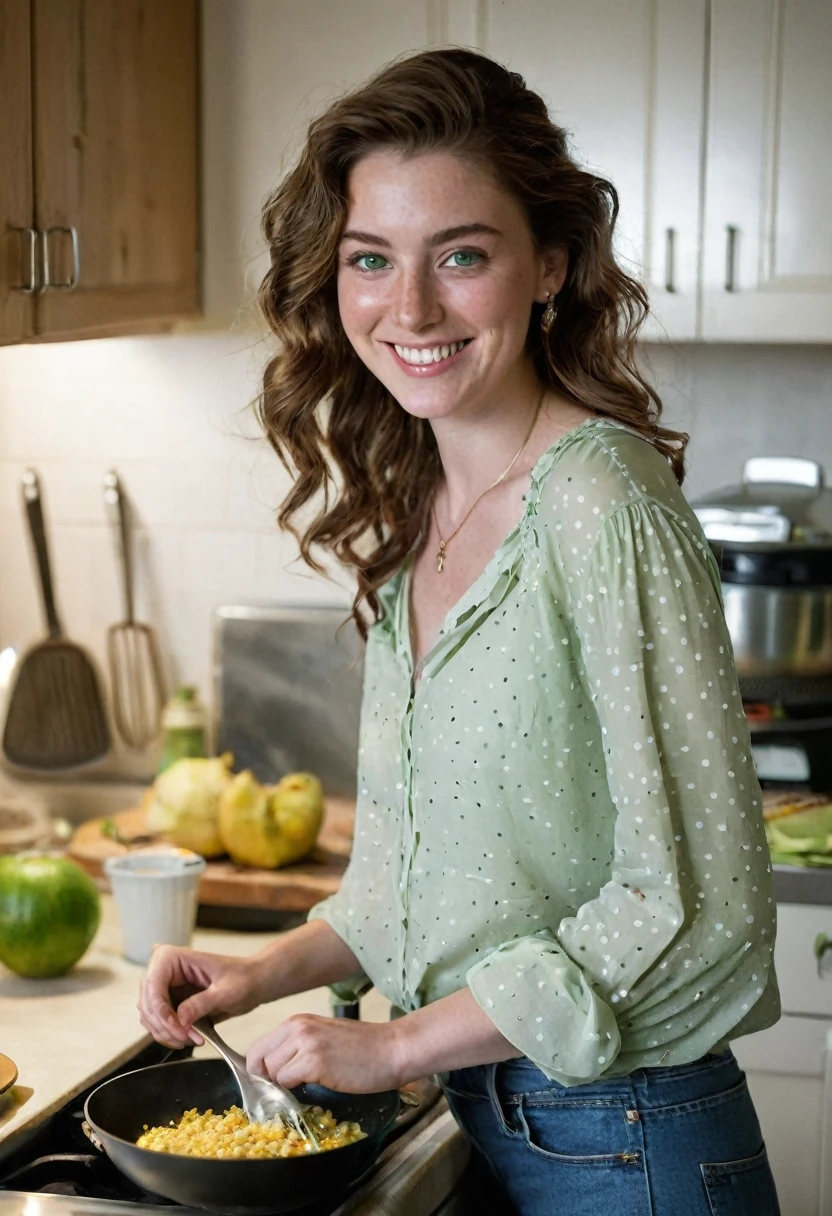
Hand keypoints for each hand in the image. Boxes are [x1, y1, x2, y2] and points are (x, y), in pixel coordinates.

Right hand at [138, 945, 266, 1048]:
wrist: (254, 983)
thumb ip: (202, 1003)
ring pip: (150, 1016)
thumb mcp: (227, 991)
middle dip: (165, 1026)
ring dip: (167, 1033)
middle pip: (148, 1003)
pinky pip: (158, 1023)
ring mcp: (164, 988)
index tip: (179, 1028)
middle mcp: (163, 970)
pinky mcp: (169, 1003)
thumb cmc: (243, 978)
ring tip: (193, 1039)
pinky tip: (190, 1038)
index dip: (161, 1010)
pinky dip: (170, 1035)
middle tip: (187, 1038)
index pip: (153, 985)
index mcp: (173, 957)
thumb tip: (180, 1019)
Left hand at [246, 1014, 405, 1093]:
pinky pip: (287, 1081)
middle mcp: (297, 1027)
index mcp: (297, 1021)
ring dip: (285, 1086)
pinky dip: (296, 1090)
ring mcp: (305, 1042)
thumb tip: (273, 1073)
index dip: (260, 1070)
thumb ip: (297, 1048)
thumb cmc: (363, 1049)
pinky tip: (317, 1086)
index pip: (257, 1048)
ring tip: (308, 1086)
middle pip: (258, 1060)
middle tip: (288, 1090)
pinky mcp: (315, 1060)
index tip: (272, 1084)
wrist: (393, 1049)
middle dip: (267, 1080)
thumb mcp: (323, 1038)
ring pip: (271, 1073)